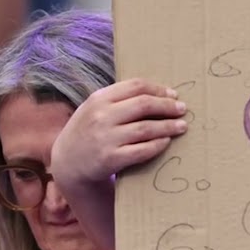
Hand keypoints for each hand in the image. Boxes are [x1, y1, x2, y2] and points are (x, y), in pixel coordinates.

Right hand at [50, 79, 187, 189]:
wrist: (67, 163)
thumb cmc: (88, 131)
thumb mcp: (95, 108)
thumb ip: (119, 99)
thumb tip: (159, 93)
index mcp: (99, 98)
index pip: (136, 86)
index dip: (158, 89)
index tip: (173, 95)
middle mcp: (101, 116)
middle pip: (144, 104)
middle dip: (167, 106)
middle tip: (183, 109)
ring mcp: (105, 138)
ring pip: (146, 128)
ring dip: (168, 126)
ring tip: (182, 126)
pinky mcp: (110, 159)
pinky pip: (142, 150)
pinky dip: (158, 144)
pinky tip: (166, 141)